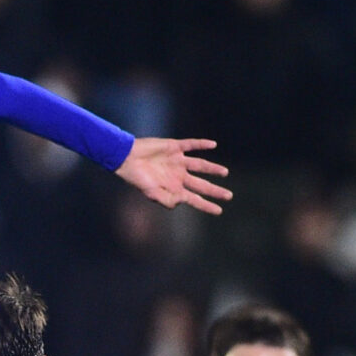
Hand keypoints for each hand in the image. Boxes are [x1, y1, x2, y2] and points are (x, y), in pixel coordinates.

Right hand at [115, 137, 231, 214]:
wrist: (127, 158)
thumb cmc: (137, 177)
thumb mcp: (151, 193)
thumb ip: (167, 199)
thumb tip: (182, 202)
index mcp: (173, 187)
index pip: (194, 198)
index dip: (206, 205)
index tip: (219, 211)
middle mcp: (178, 175)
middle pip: (201, 184)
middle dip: (214, 190)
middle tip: (228, 196)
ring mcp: (177, 161)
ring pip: (200, 165)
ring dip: (213, 168)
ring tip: (225, 173)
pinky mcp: (174, 147)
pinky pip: (191, 145)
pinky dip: (202, 144)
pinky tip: (213, 144)